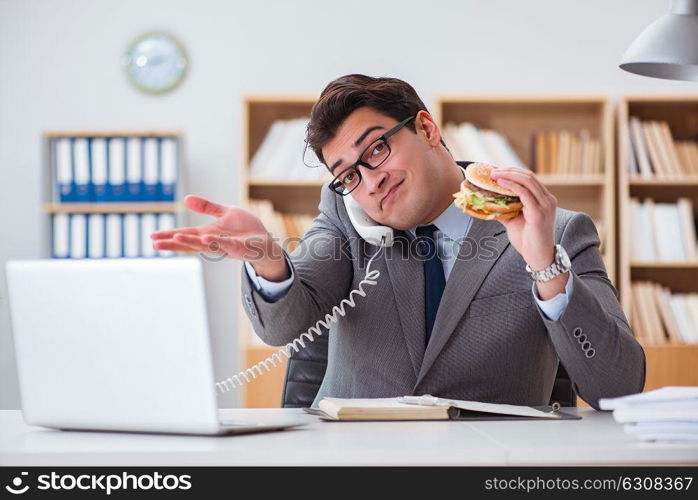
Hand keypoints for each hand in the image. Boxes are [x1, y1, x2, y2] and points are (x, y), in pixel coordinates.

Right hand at [150, 195, 289, 280]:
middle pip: (191, 244)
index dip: (170, 236)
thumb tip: (185, 198)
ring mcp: (228, 248)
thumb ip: (207, 207)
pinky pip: (228, 245)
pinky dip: (217, 242)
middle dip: (174, 243)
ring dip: (192, 242)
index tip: (152, 237)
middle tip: (155, 243)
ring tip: (177, 238)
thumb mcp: (225, 213)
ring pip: (207, 246)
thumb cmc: (246, 230)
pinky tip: (206, 238)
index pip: (186, 236)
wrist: (267, 242)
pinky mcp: (242, 249)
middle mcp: (215, 243)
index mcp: (209, 235)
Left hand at [489, 168, 566, 299]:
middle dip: (509, 171)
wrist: (539, 257)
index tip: (497, 171)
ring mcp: (545, 205)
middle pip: (528, 176)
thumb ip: (507, 209)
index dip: (513, 172)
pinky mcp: (539, 212)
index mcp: (544, 200)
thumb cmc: (528, 241)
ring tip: (494, 175)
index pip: (529, 179)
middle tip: (493, 171)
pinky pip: (524, 193)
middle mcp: (548, 200)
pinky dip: (512, 186)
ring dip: (508, 176)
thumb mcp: (515, 220)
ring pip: (527, 181)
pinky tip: (501, 184)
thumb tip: (490, 201)